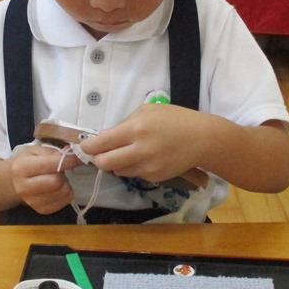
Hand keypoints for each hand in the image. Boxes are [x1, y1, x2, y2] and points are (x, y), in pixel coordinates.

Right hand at [8, 144, 82, 213]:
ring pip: (62, 192)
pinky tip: (57, 188)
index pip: (50, 165)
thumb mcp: (36, 151)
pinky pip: (65, 202)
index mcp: (21, 168)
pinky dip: (66, 193)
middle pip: (56, 182)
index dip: (68, 160)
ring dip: (65, 184)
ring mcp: (32, 202)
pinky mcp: (41, 210)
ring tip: (56, 178)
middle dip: (62, 173)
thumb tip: (74, 154)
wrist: (13, 182)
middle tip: (59, 170)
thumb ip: (54, 152)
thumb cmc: (27, 162)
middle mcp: (24, 187)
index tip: (77, 157)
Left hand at [79, 104, 203, 183]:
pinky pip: (134, 174)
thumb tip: (104, 136)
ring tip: (128, 152)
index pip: (102, 143)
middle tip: (101, 153)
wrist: (202, 139)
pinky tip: (146, 157)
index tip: (85, 147)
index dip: (89, 147)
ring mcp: (147, 167)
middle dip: (98, 159)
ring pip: (118, 171)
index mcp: (136, 129)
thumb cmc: (175, 119)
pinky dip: (133, 167)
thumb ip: (124, 123)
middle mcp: (140, 150)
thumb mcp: (147, 111)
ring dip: (117, 163)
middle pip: (104, 163)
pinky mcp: (154, 177)